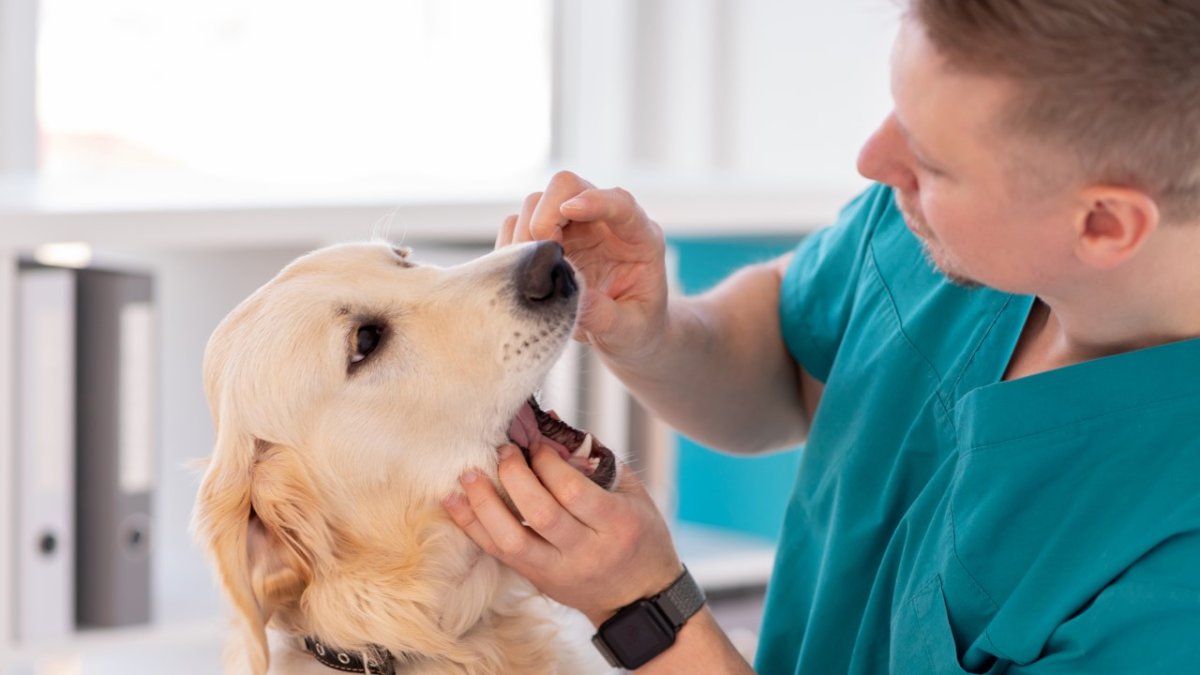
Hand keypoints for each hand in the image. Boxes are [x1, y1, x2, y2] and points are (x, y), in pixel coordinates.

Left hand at [443, 442, 682, 626]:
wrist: (639, 598)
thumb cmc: (639, 535)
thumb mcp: (632, 494)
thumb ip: (593, 460)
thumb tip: (548, 425)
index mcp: (616, 525)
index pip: (572, 491)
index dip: (548, 463)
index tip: (536, 443)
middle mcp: (586, 551)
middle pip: (540, 513)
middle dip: (515, 476)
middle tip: (504, 450)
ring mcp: (559, 570)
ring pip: (512, 539)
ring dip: (484, 504)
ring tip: (469, 475)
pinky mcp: (538, 580)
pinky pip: (499, 554)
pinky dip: (473, 526)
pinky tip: (455, 502)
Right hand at [496, 171, 669, 362]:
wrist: (627, 335)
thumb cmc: (637, 328)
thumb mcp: (629, 329)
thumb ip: (604, 315)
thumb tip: (569, 296)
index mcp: (638, 238)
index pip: (619, 203)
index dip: (594, 201)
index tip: (569, 210)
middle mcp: (602, 223)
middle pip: (567, 186)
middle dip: (545, 215)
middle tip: (543, 259)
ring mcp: (572, 229)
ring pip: (535, 204)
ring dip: (525, 235)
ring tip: (533, 276)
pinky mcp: (547, 241)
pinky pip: (516, 227)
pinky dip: (511, 247)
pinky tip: (522, 276)